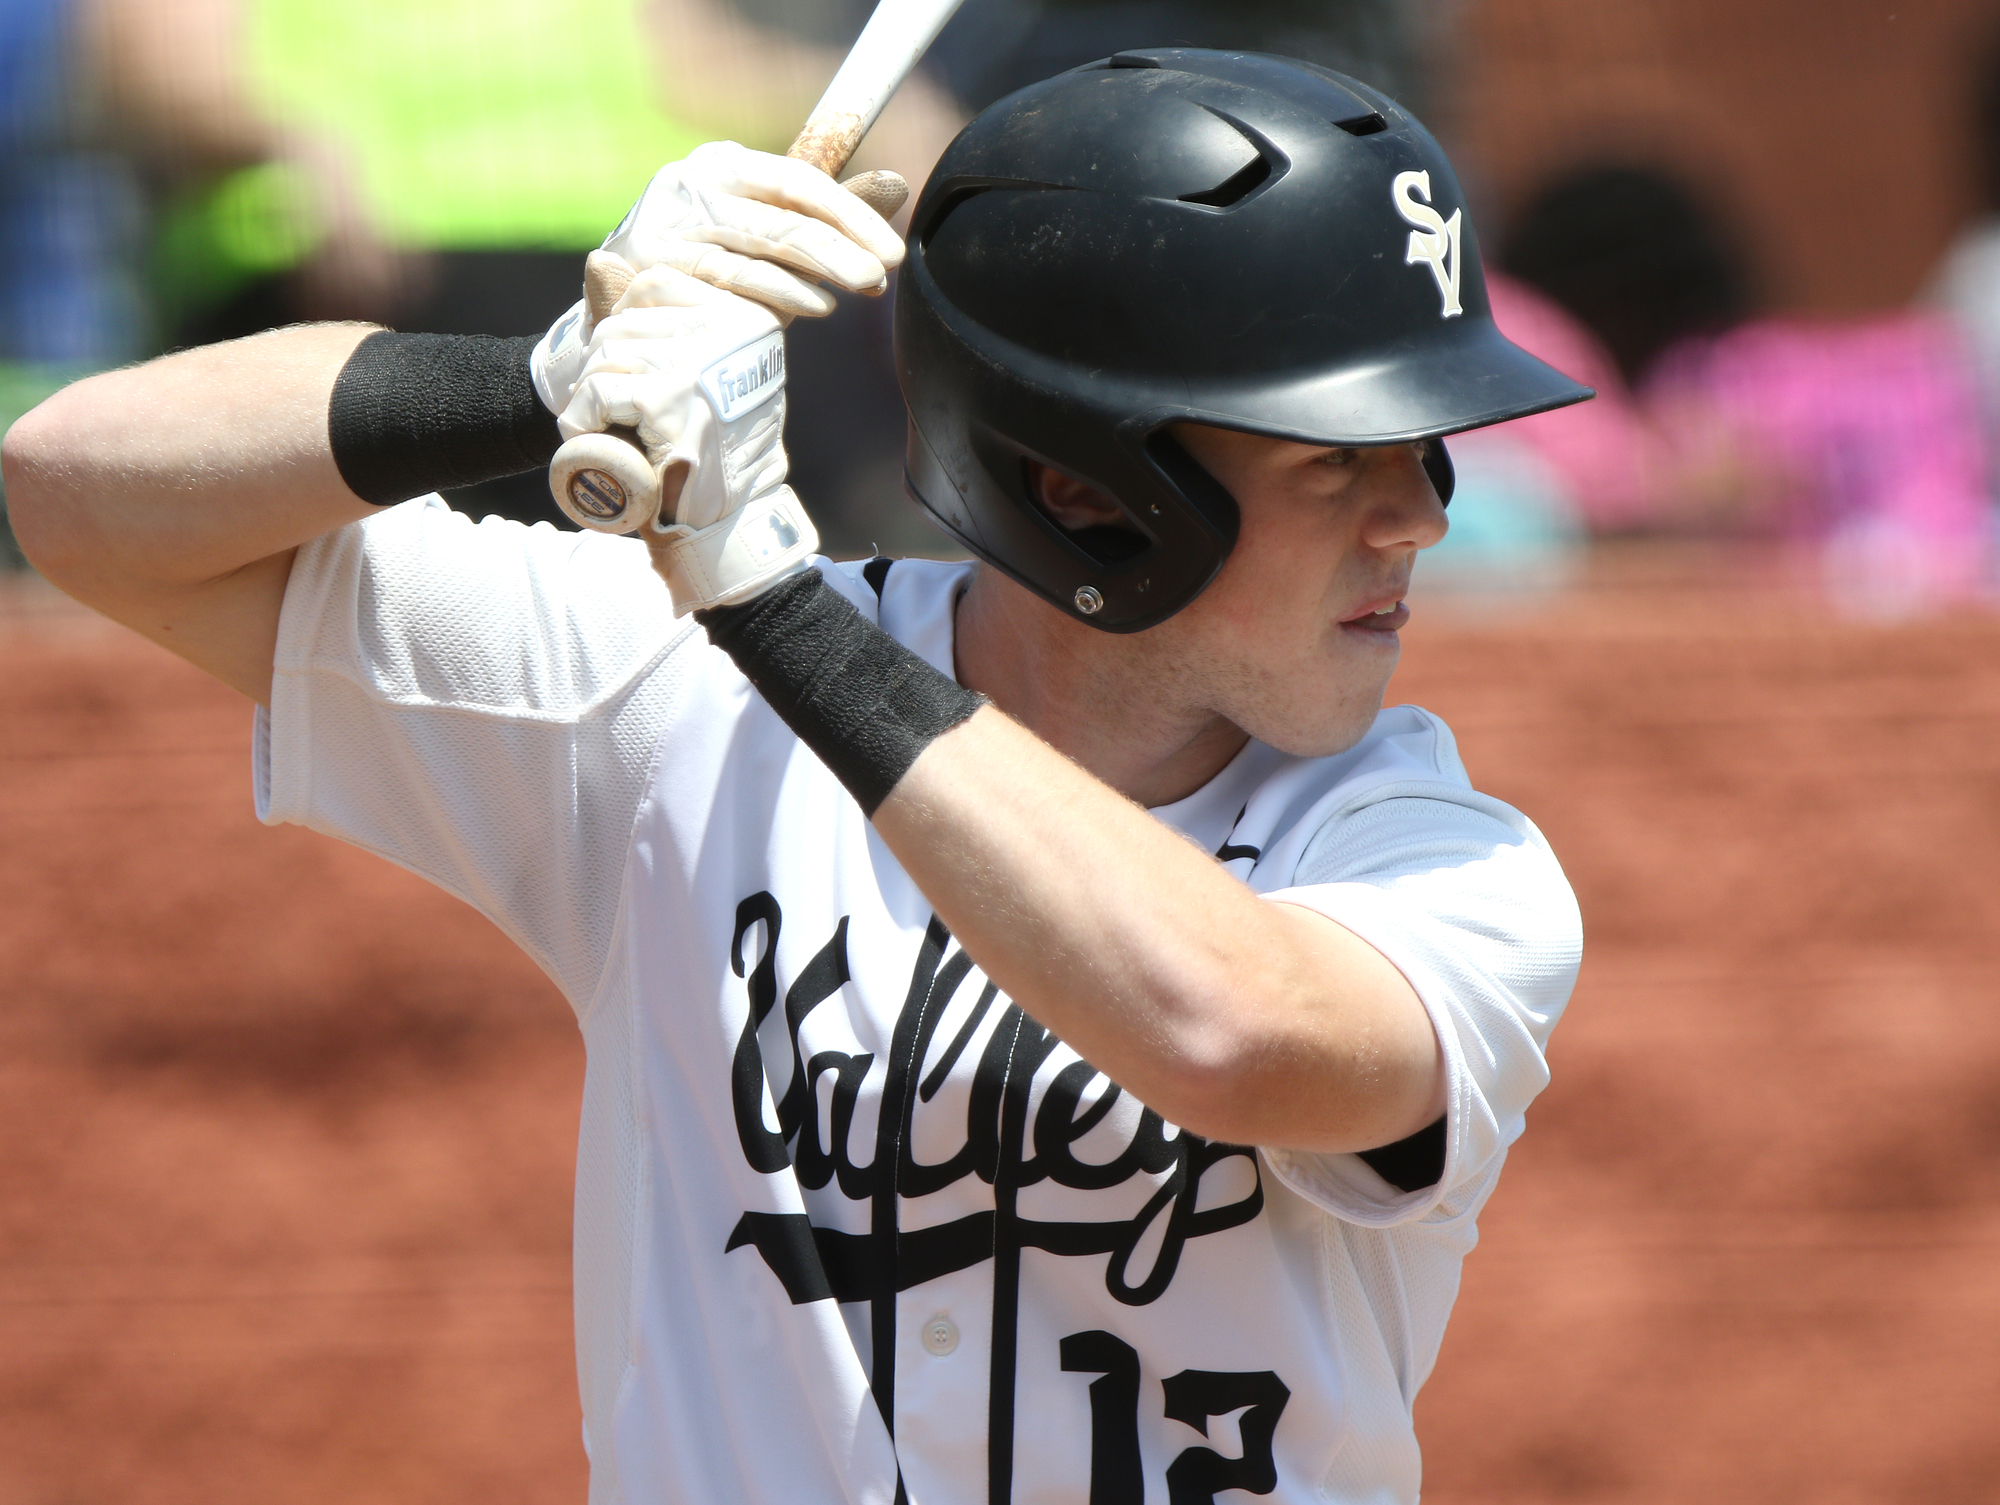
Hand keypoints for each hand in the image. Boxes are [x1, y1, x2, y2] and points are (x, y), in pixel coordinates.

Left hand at [545, 266, 817, 611]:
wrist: (728, 521)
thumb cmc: (712, 449)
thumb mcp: (699, 372)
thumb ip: (656, 318)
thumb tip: (596, 259)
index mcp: (745, 317)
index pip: (656, 283)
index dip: (626, 323)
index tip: (636, 373)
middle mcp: (731, 331)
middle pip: (624, 321)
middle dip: (605, 366)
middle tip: (614, 411)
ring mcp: (701, 365)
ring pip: (607, 352)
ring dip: (592, 394)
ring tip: (606, 427)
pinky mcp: (671, 402)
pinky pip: (601, 390)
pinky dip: (584, 418)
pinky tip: (592, 439)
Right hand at [600, 140, 905, 320]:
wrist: (629, 304)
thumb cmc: (714, 262)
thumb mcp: (772, 233)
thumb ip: (828, 215)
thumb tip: (896, 186)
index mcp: (725, 164)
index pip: (799, 179)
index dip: (851, 212)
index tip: (892, 251)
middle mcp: (692, 184)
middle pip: (780, 216)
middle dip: (837, 249)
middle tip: (881, 275)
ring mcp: (668, 225)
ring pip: (753, 250)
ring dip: (810, 276)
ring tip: (856, 290)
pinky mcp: (652, 268)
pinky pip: (725, 284)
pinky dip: (773, 297)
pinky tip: (813, 308)